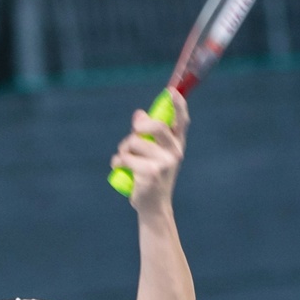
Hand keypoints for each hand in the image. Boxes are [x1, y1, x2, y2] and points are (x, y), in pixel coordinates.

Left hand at [111, 92, 187, 212]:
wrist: (153, 207)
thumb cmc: (152, 177)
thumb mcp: (153, 154)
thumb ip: (148, 134)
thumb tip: (139, 114)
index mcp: (177, 145)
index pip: (181, 121)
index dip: (178, 105)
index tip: (171, 92)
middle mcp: (175, 152)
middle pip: (154, 126)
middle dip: (138, 128)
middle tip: (132, 134)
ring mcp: (164, 164)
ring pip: (134, 142)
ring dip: (123, 149)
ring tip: (124, 160)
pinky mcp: (150, 174)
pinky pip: (125, 158)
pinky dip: (118, 162)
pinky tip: (119, 168)